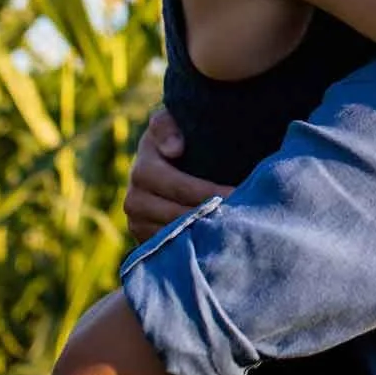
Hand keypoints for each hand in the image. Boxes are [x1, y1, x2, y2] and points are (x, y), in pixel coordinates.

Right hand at [124, 107, 230, 241]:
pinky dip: (191, 248)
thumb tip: (174, 149)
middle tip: (241, 216)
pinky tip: (215, 244)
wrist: (165, 163)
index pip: (176, 185)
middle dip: (209, 215)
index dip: (206, 191)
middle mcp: (134, 199)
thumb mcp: (169, 122)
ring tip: (232, 231)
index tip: (236, 193)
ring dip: (201, 235)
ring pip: (171, 237)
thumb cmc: (177, 138)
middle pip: (175, 215)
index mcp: (143, 169)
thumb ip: (167, 126)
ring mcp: (137, 223)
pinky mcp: (145, 241)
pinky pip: (167, 251)